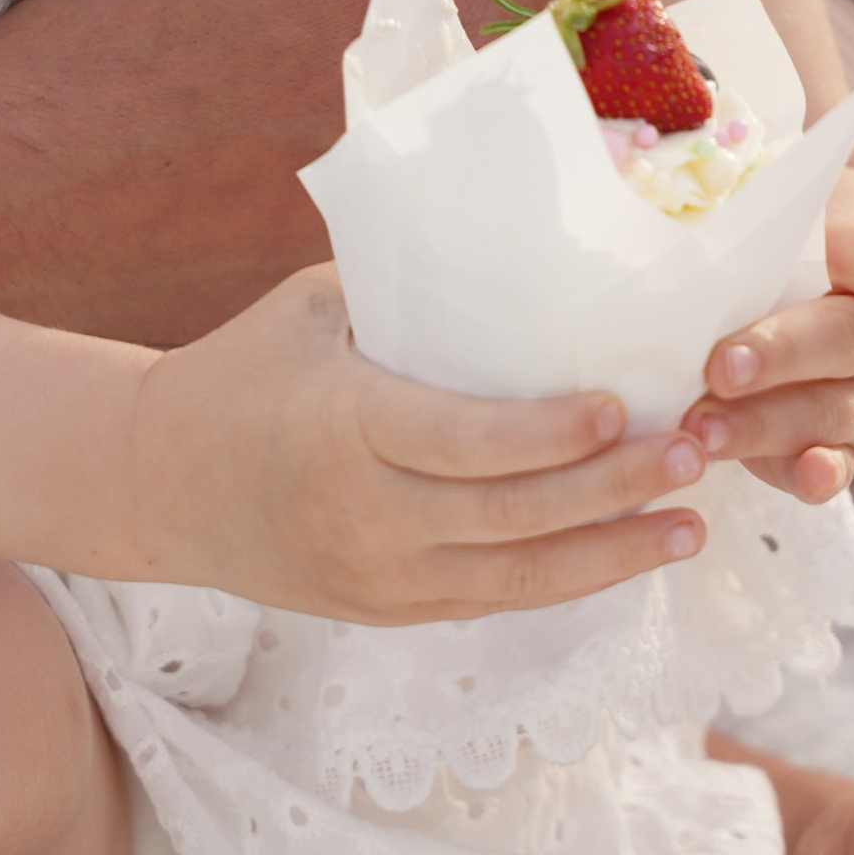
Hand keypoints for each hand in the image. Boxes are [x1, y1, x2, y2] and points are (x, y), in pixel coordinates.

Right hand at [0, 0, 597, 347]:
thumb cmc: (126, 32)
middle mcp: (443, 143)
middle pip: (544, 43)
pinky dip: (419, 175)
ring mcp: (413, 228)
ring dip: (471, 92)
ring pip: (498, 135)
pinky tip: (336, 150)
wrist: (17, 190)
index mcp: (424, 32)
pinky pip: (439, 214)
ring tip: (383, 65)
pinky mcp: (366, 282)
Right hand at [126, 262, 705, 624]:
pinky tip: (627, 551)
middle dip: (614, 492)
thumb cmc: (245, 369)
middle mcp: (365, 516)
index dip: (549, 436)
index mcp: (344, 428)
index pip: (464, 444)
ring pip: (518, 579)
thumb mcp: (314, 310)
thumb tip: (519, 241)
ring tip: (692, 526)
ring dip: (613, 553)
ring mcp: (379, 579)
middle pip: (512, 517)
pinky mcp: (388, 613)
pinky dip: (567, 578)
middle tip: (696, 454)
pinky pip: (495, 600)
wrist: (157, 482)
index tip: (623, 406)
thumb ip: (409, 293)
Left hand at [685, 172, 853, 498]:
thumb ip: (730, 223)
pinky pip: (831, 464)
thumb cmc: (781, 244)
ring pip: (825, 409)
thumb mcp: (770, 220)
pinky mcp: (846, 444)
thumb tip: (637, 207)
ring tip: (703, 430)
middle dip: (777, 354)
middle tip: (721, 364)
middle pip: (836, 338)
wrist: (824, 292)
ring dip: (762, 424)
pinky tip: (797, 480)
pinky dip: (810, 475)